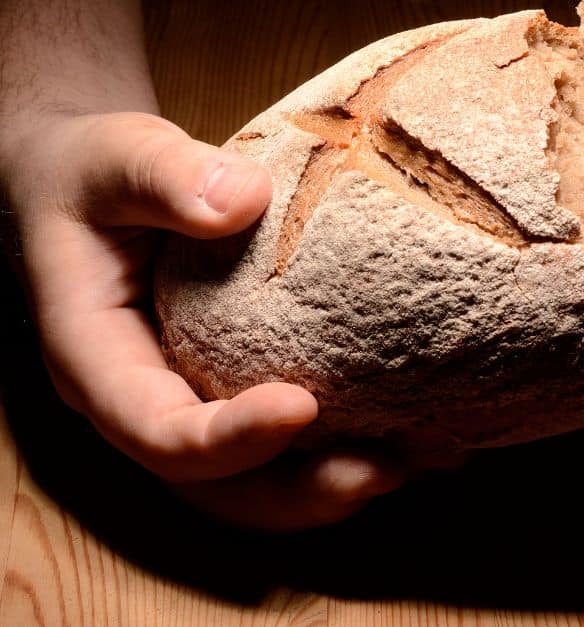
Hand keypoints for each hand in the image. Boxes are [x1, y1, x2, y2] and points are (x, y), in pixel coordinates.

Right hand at [1, 111, 405, 530]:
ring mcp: (196, 405)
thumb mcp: (112, 157)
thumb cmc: (92, 174)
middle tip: (386, 469)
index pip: (156, 430)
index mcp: (98, 362)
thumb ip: (162, 175)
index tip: (302, 405)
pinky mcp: (240, 390)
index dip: (229, 437)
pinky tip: (425, 429)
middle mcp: (148, 403)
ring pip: (260, 483)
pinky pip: (290, 447)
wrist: (91, 188)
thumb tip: (245, 198)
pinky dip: (352, 447)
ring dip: (339, 484)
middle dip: (303, 491)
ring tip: (426, 460)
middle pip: (218, 486)